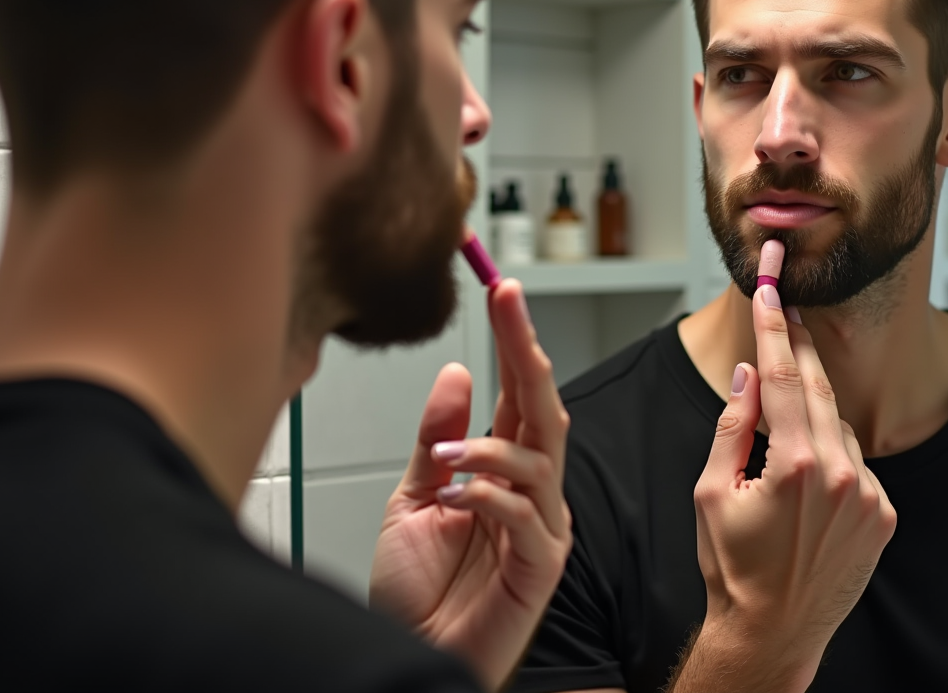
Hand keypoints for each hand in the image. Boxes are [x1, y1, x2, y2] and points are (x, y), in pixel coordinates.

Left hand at [369, 279, 571, 691]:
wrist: (404, 656)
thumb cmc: (414, 593)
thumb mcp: (413, 498)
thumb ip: (437, 439)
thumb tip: (458, 374)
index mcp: (501, 471)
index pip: (517, 392)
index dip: (513, 340)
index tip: (503, 291)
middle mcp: (529, 492)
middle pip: (543, 408)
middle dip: (526, 350)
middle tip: (508, 299)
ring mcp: (540, 528)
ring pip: (541, 459)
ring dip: (491, 447)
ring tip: (447, 458)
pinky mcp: (541, 568)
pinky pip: (528, 517)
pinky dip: (492, 497)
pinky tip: (459, 498)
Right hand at [675, 241, 896, 692]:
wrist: (773, 631)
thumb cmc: (732, 567)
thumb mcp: (712, 492)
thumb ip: (733, 426)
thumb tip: (750, 374)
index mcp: (795, 465)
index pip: (782, 375)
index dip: (774, 326)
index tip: (770, 288)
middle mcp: (842, 476)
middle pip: (818, 388)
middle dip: (799, 346)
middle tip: (786, 309)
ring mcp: (869, 496)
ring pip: (837, 426)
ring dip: (810, 412)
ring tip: (779, 438)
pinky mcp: (883, 515)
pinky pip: (856, 462)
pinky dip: (831, 453)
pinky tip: (805, 478)